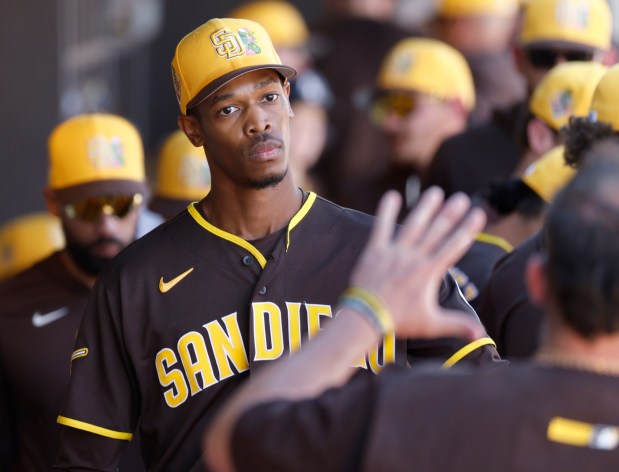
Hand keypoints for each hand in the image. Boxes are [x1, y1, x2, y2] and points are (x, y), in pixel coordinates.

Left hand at [349, 187, 485, 339]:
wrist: (367, 317)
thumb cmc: (400, 321)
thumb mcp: (432, 324)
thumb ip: (458, 324)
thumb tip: (483, 334)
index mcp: (430, 272)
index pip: (455, 245)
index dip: (468, 228)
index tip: (479, 213)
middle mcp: (415, 257)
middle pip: (437, 231)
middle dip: (451, 213)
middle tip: (462, 198)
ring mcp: (395, 252)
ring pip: (414, 225)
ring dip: (426, 207)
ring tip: (436, 192)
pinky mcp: (375, 250)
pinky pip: (381, 227)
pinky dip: (386, 211)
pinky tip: (392, 195)